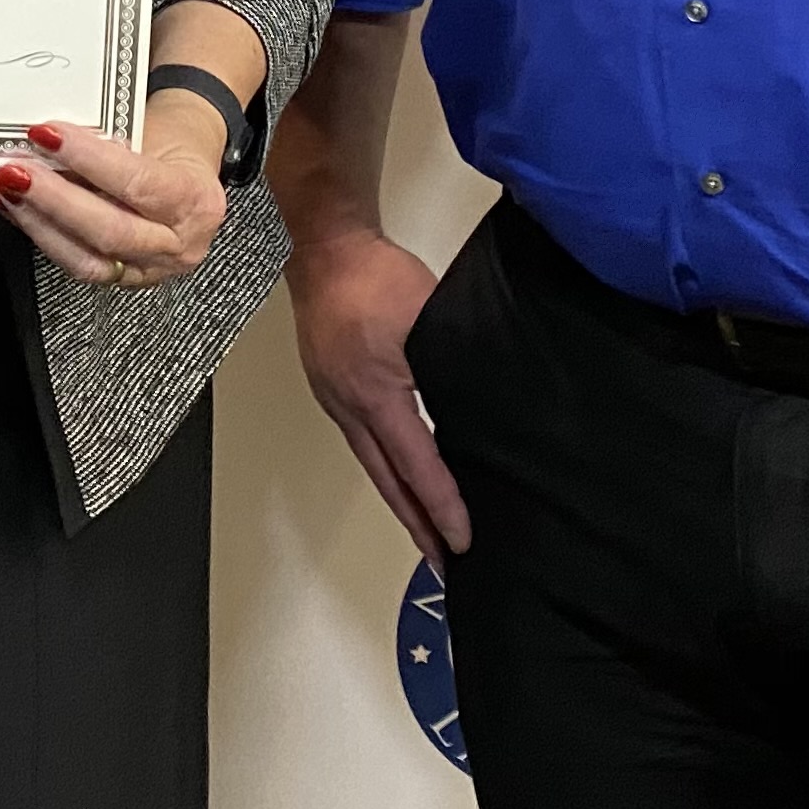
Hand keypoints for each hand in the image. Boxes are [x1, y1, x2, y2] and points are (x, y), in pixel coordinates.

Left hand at [0, 112, 228, 292]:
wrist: (188, 170)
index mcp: (195, 200)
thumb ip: (105, 143)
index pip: (138, 183)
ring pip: (88, 260)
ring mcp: (150, 268)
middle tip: (16, 171)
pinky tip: (18, 210)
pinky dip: (42, 235)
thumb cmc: (171, 145)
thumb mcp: (151, 132)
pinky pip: (77, 263)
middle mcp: (178, 244)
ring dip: (40, 223)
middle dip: (55, 200)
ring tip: (9, 191)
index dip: (88, 159)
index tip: (47, 135)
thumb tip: (47, 141)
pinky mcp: (122, 278)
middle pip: (110, 231)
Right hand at [287, 225, 469, 567]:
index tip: (463, 541)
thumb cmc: (373, 274)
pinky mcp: (331, 382)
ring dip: (399, 498)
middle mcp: (348, 405)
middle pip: (386, 480)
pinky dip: (383, 465)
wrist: (324, 245)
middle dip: (416, 525)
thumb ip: (454, 364)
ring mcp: (334, 396)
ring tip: (423, 528)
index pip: (417, 465)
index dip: (442, 507)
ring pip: (371, 462)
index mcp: (375, 395)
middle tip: (442, 563)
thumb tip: (485, 404)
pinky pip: (361, 437)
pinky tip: (398, 468)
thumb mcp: (429, 318)